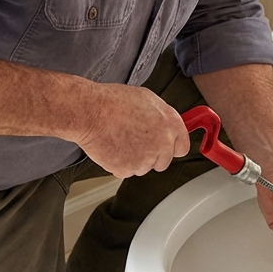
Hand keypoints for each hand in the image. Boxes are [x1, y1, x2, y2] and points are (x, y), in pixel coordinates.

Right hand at [73, 84, 190, 177]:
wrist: (90, 111)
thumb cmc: (113, 102)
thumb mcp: (147, 99)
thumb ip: (162, 116)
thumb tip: (165, 124)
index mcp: (171, 124)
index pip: (182, 147)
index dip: (171, 147)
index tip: (164, 147)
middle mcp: (162, 143)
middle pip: (163, 162)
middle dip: (151, 155)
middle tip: (135, 140)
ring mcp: (146, 159)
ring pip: (144, 167)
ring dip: (134, 159)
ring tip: (120, 139)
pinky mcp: (128, 169)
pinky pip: (126, 172)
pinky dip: (119, 164)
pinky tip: (112, 146)